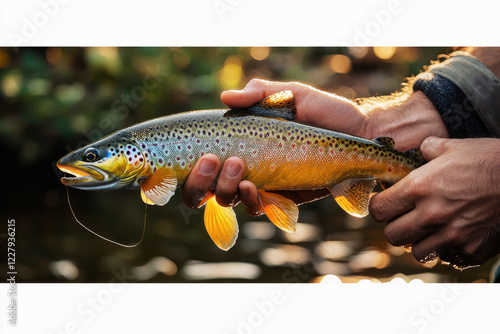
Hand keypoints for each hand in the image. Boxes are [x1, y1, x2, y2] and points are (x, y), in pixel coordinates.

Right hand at [181, 78, 447, 213]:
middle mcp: (243, 167)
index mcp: (238, 142)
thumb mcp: (290, 94)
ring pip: (226, 201)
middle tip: (211, 162)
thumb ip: (258, 92)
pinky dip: (251, 201)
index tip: (189, 156)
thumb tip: (225, 97)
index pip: (200, 159)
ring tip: (239, 168)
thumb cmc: (324, 112)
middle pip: (203, 189)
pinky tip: (255, 187)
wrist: (360, 135)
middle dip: (198, 182)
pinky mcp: (281, 199)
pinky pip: (257, 208)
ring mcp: (261, 185)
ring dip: (224, 188)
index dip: (184, 166)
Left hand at [370, 137, 499, 268]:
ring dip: (418, 241)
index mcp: (419, 188)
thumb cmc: (489, 161)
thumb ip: (428, 150)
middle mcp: (431, 215)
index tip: (386, 204)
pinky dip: (446, 250)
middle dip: (395, 227)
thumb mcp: (454, 147)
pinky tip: (453, 235)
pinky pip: (446, 258)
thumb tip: (420, 150)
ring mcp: (451, 236)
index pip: (379, 209)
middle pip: (391, 235)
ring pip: (416, 252)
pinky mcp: (471, 251)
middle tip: (405, 218)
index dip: (380, 207)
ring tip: (429, 228)